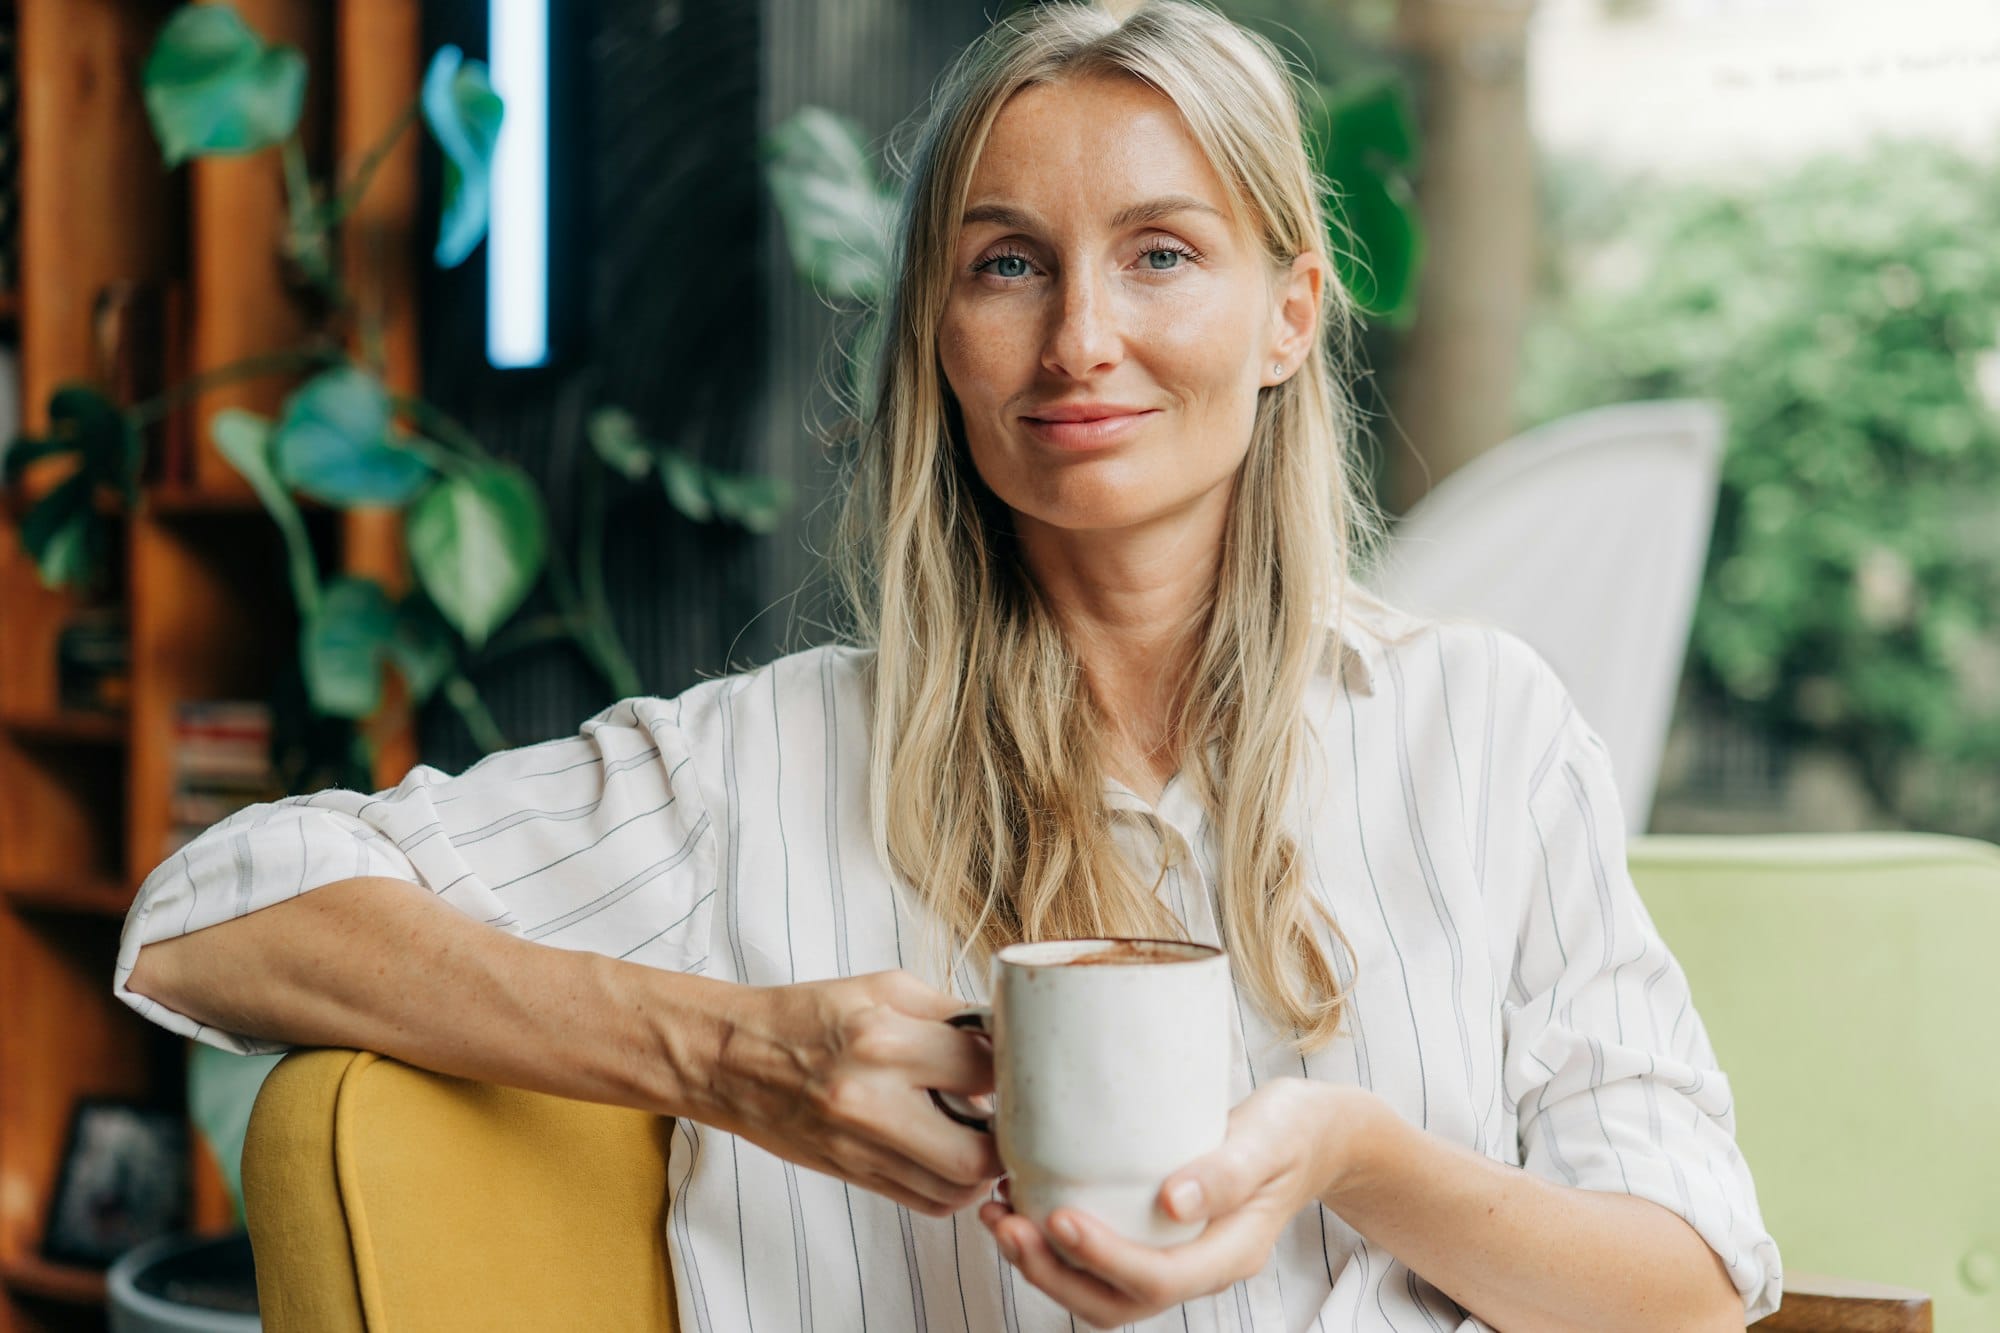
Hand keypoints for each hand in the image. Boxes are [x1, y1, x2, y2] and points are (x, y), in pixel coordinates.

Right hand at [688, 969, 1002, 1216]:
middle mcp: (872, 1102)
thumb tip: (1007, 1036)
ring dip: (983, 1168)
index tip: (1017, 1063)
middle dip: (1007, 1137)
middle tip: (1010, 1112)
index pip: (982, 1068)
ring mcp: (860, 1148)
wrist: (731, 1059)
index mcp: (884, 1040)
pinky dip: (952, 1187)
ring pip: (955, 1189)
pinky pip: (926, 1202)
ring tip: (982, 1133)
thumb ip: (949, 1013)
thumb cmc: (807, 1015)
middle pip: (977, 1153)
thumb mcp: (883, 989)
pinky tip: (951, 1155)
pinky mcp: (852, 1176)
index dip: (1012, 1067)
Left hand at [980, 1078, 1381, 1327]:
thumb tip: (1174, 1201)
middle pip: (1115, 1302)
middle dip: (1051, 1273)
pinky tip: (1022, 1201)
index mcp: (1229, 1253)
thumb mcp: (1270, 1138)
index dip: (1101, 1258)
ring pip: (1100, 1291)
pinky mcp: (1154, 1236)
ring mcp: (1175, 1256)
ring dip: (1042, 1264)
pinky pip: (1100, 1261)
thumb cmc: (1294, 1129)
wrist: (1313, 1135)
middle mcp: (1197, 1267)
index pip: (1157, 1279)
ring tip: (997, 1216)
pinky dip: (1054, 1243)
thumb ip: (1227, 1170)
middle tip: (1003, 1222)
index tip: (1056, 1216)